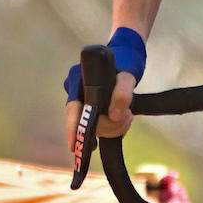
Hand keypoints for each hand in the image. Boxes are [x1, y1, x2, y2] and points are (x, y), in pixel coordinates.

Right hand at [63, 29, 145, 157]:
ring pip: (95, 126)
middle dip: (108, 125)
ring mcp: (83, 101)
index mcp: (78, 81)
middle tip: (127, 117)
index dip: (73, 129)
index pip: (73, 110)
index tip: (73, 147)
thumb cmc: (125, 61)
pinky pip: (100, 123)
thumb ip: (123, 93)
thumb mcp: (128, 75)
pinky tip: (122, 121)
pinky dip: (113, 126)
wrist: (127, 55)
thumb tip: (115, 116)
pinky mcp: (93, 107)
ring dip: (114, 126)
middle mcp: (76, 92)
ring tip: (128, 115)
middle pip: (86, 121)